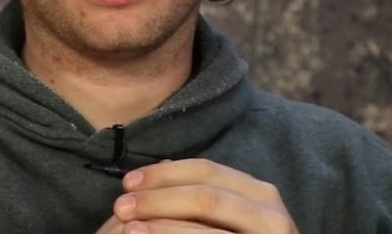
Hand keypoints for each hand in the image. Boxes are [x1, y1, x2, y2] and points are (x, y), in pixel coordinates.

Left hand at [109, 159, 298, 232]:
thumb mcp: (230, 214)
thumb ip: (201, 191)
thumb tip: (160, 165)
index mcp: (258, 193)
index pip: (205, 170)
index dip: (163, 174)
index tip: (127, 181)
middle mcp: (270, 215)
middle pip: (204, 196)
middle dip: (158, 199)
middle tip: (120, 206)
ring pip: (207, 230)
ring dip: (163, 226)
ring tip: (129, 228)